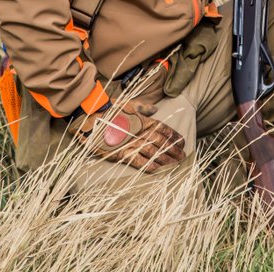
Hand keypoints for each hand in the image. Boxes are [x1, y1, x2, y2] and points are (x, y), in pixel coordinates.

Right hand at [69, 101, 185, 171]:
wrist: (90, 116)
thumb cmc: (109, 108)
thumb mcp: (128, 103)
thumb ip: (143, 107)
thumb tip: (154, 108)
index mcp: (143, 120)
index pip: (163, 129)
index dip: (174, 137)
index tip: (182, 142)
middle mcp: (140, 132)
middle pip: (162, 143)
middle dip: (173, 150)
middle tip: (182, 156)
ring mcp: (132, 143)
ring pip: (154, 153)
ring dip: (166, 159)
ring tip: (175, 164)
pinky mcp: (121, 153)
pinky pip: (139, 161)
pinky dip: (150, 166)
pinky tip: (158, 170)